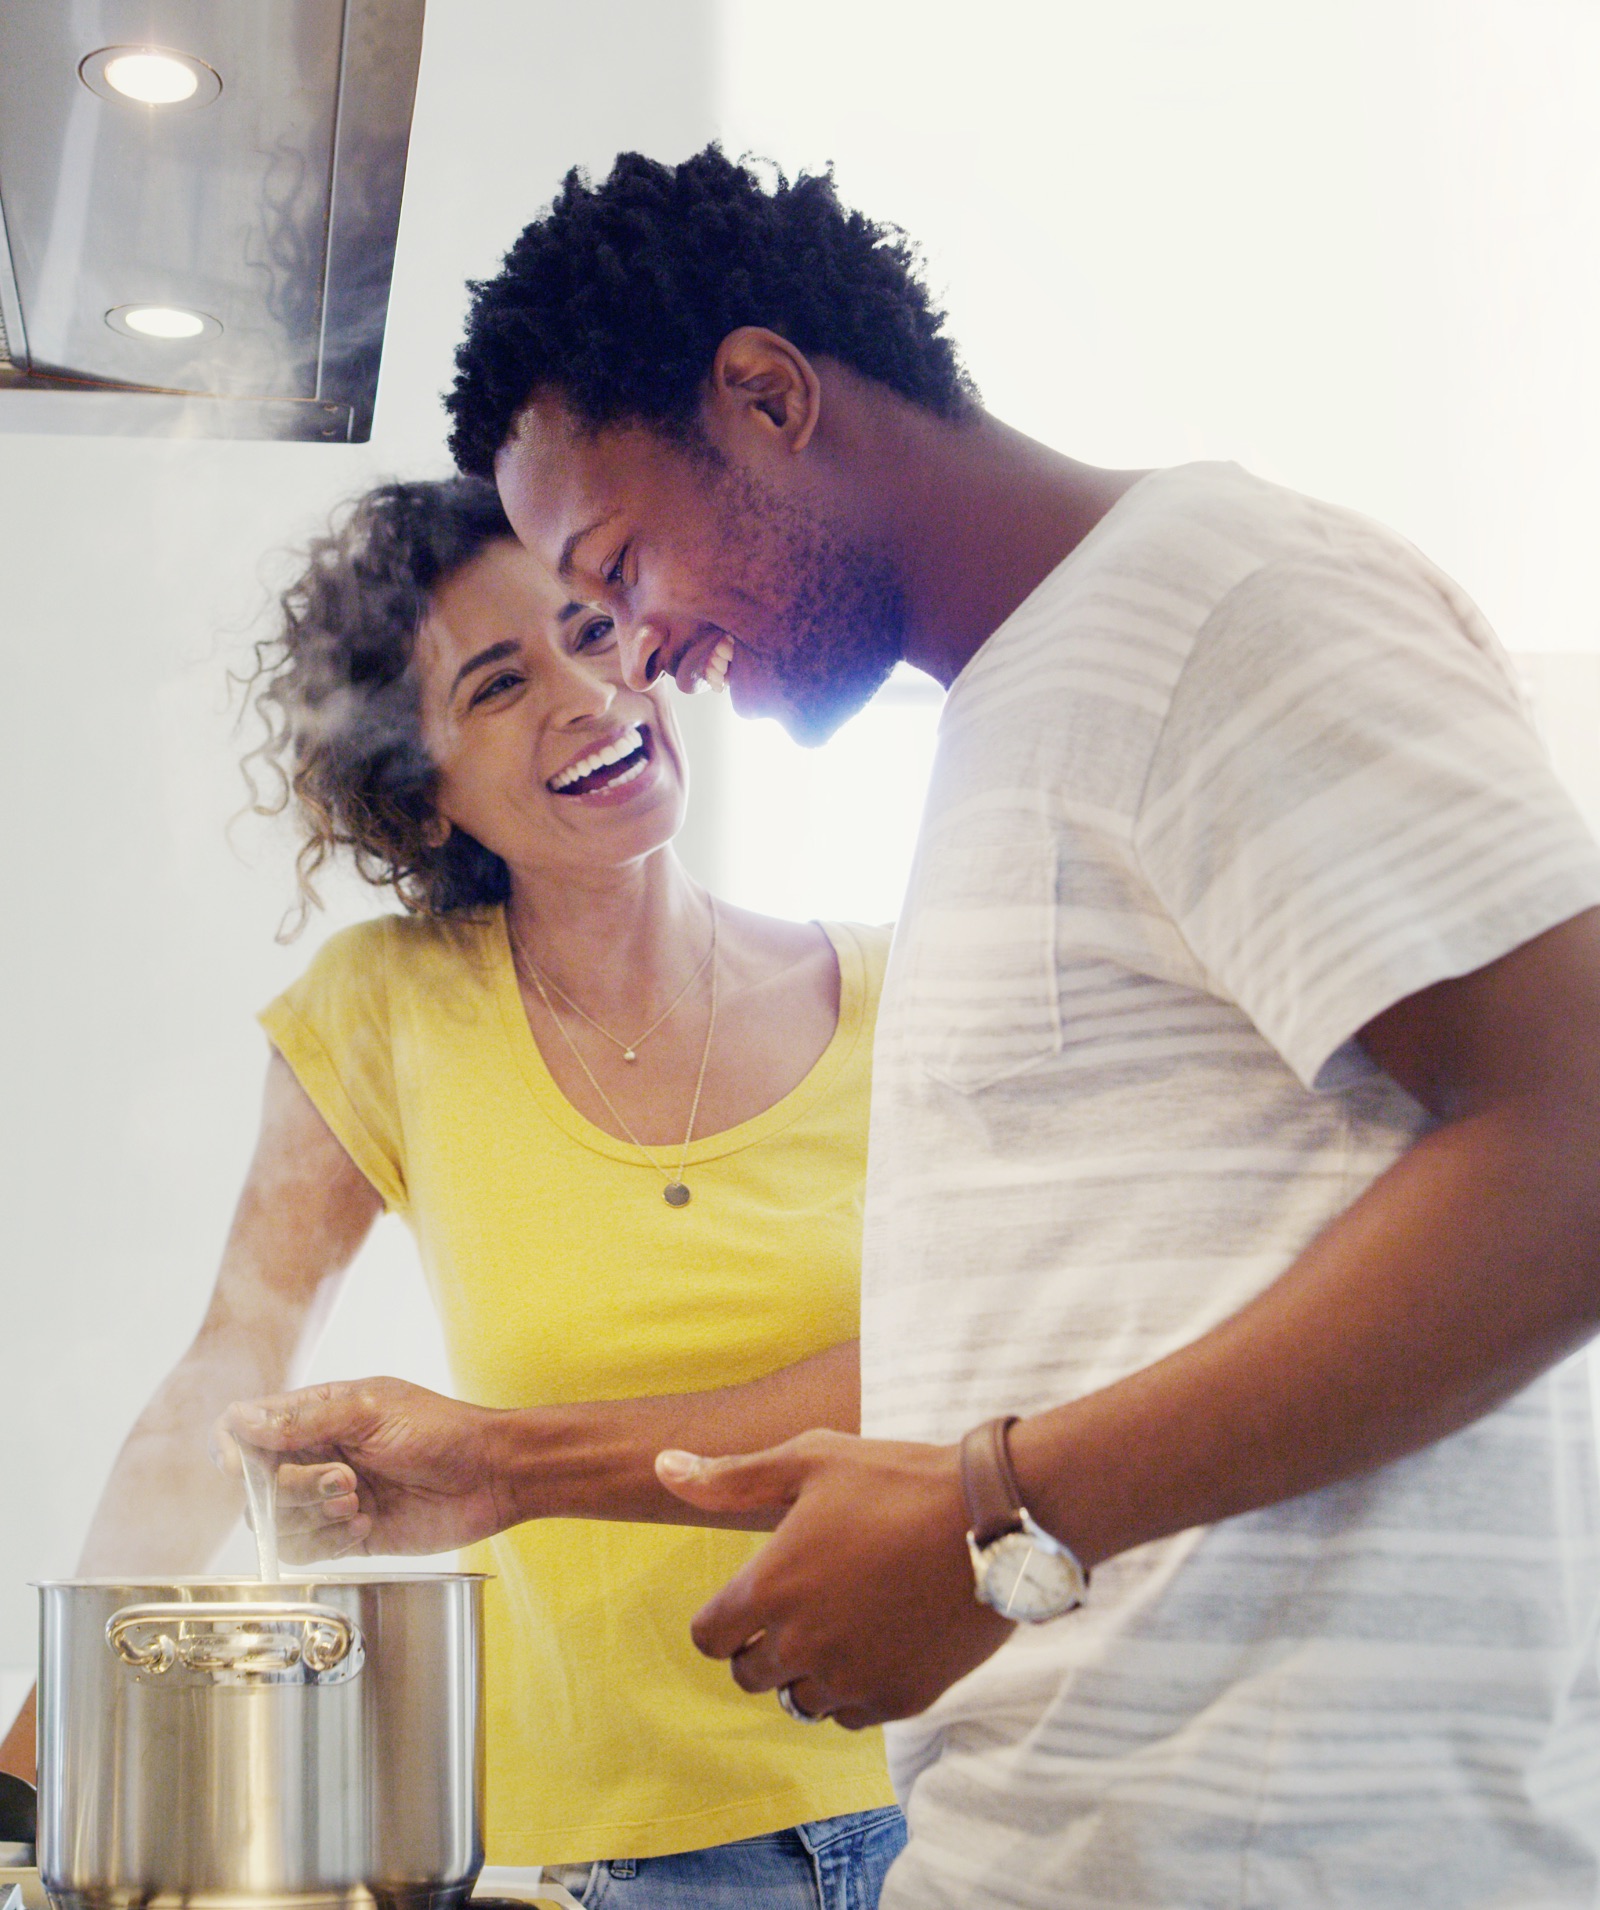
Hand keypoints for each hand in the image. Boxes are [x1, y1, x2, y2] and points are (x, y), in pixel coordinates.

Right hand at [215, 1378, 513, 1560]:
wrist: (491, 1476)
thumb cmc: (443, 1431)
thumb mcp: (371, 1411)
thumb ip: (305, 1419)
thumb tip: (241, 1420)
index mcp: (320, 1413)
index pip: (249, 1427)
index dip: (232, 1449)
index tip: (240, 1468)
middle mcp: (319, 1454)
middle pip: (260, 1483)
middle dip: (294, 1490)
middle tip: (345, 1482)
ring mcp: (332, 1496)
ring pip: (279, 1522)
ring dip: (312, 1518)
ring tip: (358, 1505)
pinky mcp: (348, 1534)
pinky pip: (307, 1549)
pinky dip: (328, 1542)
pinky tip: (366, 1525)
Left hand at [656, 1429, 1014, 1726]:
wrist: (994, 1517)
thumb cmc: (897, 1479)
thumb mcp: (811, 1460)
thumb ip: (732, 1476)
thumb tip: (662, 1467)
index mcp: (772, 1586)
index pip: (709, 1638)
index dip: (723, 1620)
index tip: (750, 1601)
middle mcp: (803, 1642)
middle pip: (750, 1675)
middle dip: (762, 1646)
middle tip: (802, 1606)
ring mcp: (852, 1676)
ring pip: (799, 1701)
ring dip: (807, 1672)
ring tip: (842, 1624)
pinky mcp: (899, 1698)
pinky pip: (851, 1716)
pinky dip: (853, 1689)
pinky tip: (877, 1644)